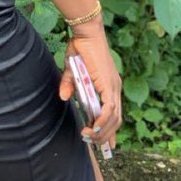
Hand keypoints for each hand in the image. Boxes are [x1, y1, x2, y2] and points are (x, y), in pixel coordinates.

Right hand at [57, 25, 121, 150]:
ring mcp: (113, 86)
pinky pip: (109, 108)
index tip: (108, 147)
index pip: (115, 114)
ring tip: (89, 137)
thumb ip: (69, 85)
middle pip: (116, 120)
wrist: (85, 33)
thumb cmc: (80, 48)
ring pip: (114, 117)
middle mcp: (115, 88)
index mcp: (109, 86)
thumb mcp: (72, 71)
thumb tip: (64, 98)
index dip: (112, 131)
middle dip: (105, 136)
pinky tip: (93, 127)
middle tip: (92, 144)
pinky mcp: (109, 84)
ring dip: (102, 131)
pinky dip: (102, 120)